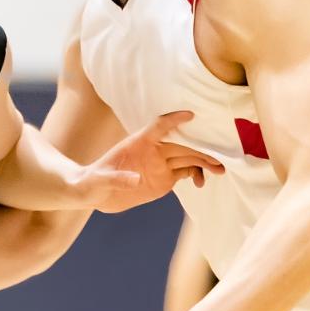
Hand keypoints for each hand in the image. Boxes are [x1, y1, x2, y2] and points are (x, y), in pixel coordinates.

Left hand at [82, 111, 224, 213]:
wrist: (93, 195)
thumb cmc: (90, 183)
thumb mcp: (97, 182)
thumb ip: (116, 179)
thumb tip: (136, 179)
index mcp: (137, 143)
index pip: (159, 126)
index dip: (174, 120)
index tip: (190, 115)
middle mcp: (153, 151)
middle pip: (182, 144)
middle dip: (201, 149)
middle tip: (218, 158)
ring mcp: (160, 164)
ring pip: (188, 158)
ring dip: (204, 162)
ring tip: (219, 170)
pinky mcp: (164, 179)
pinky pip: (186, 173)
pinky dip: (196, 175)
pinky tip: (201, 184)